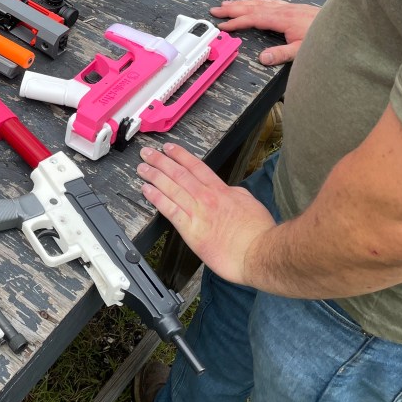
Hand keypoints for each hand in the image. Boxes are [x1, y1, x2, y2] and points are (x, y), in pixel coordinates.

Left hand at [137, 143, 275, 285]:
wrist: (260, 253)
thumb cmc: (259, 233)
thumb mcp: (251, 204)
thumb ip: (236, 195)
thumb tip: (229, 191)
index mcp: (222, 191)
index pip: (197, 167)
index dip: (181, 156)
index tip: (169, 148)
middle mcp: (206, 197)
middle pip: (179, 174)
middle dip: (161, 161)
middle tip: (147, 153)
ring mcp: (197, 212)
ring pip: (171, 188)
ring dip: (154, 176)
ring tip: (142, 168)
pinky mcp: (190, 230)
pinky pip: (169, 209)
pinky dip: (156, 197)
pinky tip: (146, 190)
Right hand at [210, 0, 319, 64]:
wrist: (342, 25)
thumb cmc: (324, 38)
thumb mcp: (303, 50)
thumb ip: (281, 54)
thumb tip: (262, 58)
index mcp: (283, 19)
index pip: (253, 18)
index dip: (237, 21)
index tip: (223, 25)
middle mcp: (283, 10)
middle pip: (253, 6)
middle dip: (233, 8)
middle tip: (216, 10)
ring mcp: (288, 7)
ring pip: (260, 2)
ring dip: (242, 3)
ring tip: (227, 4)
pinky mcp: (293, 7)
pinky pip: (268, 1)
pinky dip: (255, 1)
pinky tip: (253, 3)